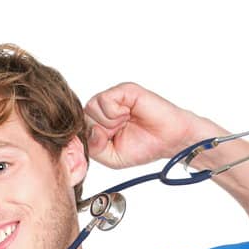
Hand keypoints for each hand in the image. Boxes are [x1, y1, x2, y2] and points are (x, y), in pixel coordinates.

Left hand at [82, 83, 201, 170]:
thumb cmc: (143, 147)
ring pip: (91, 107)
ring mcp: (113, 97)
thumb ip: (94, 148)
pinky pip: (104, 100)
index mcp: (99, 124)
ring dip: (108, 122)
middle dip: (100, 131)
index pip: (79, 129)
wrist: (168, 140)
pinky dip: (114, 113)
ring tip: (125, 123)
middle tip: (119, 132)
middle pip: (83, 118)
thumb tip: (90, 131)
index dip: (92, 140)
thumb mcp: (111, 158)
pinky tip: (127, 114)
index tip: (110, 143)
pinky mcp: (123, 90)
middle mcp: (103, 108)